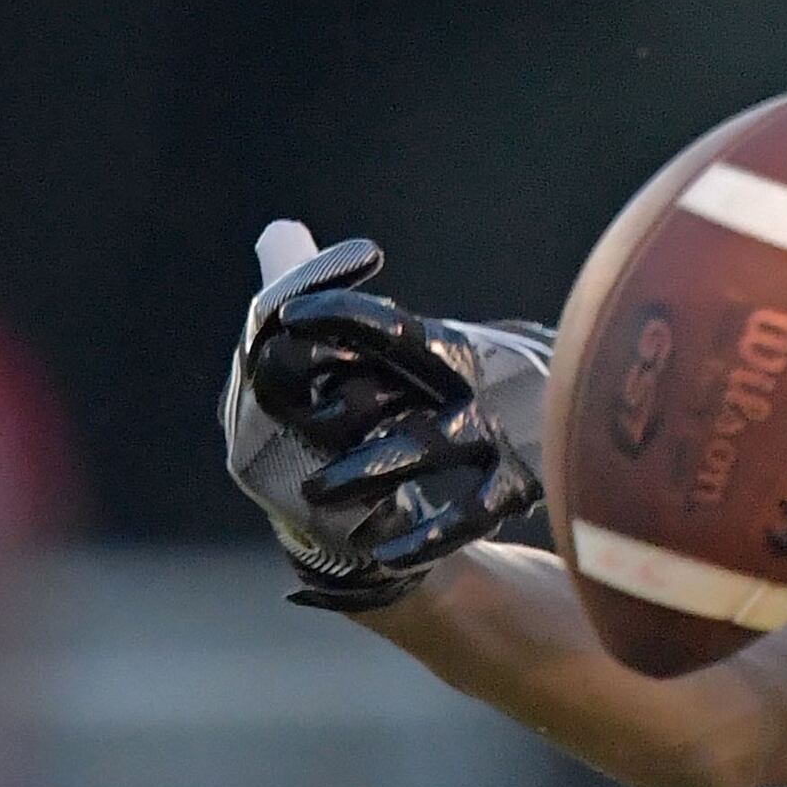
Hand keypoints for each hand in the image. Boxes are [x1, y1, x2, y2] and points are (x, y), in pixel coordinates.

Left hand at [222, 229, 551, 610]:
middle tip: (293, 412)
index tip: (289, 316)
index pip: (384, 324)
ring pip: (427, 447)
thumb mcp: (365, 349)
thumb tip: (278, 234)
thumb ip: (314, 289)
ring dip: (372, 467)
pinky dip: (429, 536)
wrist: (493, 461)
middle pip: (404, 379)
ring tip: (317, 492)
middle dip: (348, 392)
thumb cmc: (407, 397)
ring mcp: (484, 437)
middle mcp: (459, 382)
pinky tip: (385, 552)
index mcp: (428, 344)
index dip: (342, 316)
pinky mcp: (508, 490)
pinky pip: (471, 515)